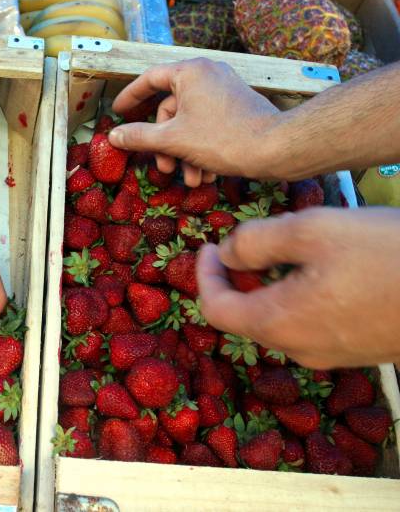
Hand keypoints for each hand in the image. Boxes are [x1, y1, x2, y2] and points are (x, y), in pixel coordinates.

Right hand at [108, 58, 281, 186]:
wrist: (275, 148)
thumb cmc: (221, 138)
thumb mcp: (172, 140)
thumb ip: (139, 137)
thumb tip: (114, 135)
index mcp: (189, 72)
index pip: (150, 79)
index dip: (130, 96)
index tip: (118, 111)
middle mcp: (207, 74)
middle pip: (171, 109)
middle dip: (165, 145)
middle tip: (165, 168)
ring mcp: (224, 90)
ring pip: (189, 122)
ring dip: (184, 154)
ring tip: (191, 179)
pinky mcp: (236, 106)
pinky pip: (208, 125)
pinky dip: (202, 149)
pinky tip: (206, 175)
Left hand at [196, 207, 399, 368]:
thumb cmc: (385, 254)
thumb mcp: (311, 230)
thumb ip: (256, 242)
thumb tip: (228, 253)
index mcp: (277, 323)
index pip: (215, 308)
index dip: (204, 275)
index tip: (208, 246)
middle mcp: (299, 349)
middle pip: (246, 317)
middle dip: (238, 280)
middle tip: (245, 245)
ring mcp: (331, 355)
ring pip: (281, 321)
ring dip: (270, 288)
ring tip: (287, 250)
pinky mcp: (359, 350)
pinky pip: (313, 325)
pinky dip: (300, 298)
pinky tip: (325, 270)